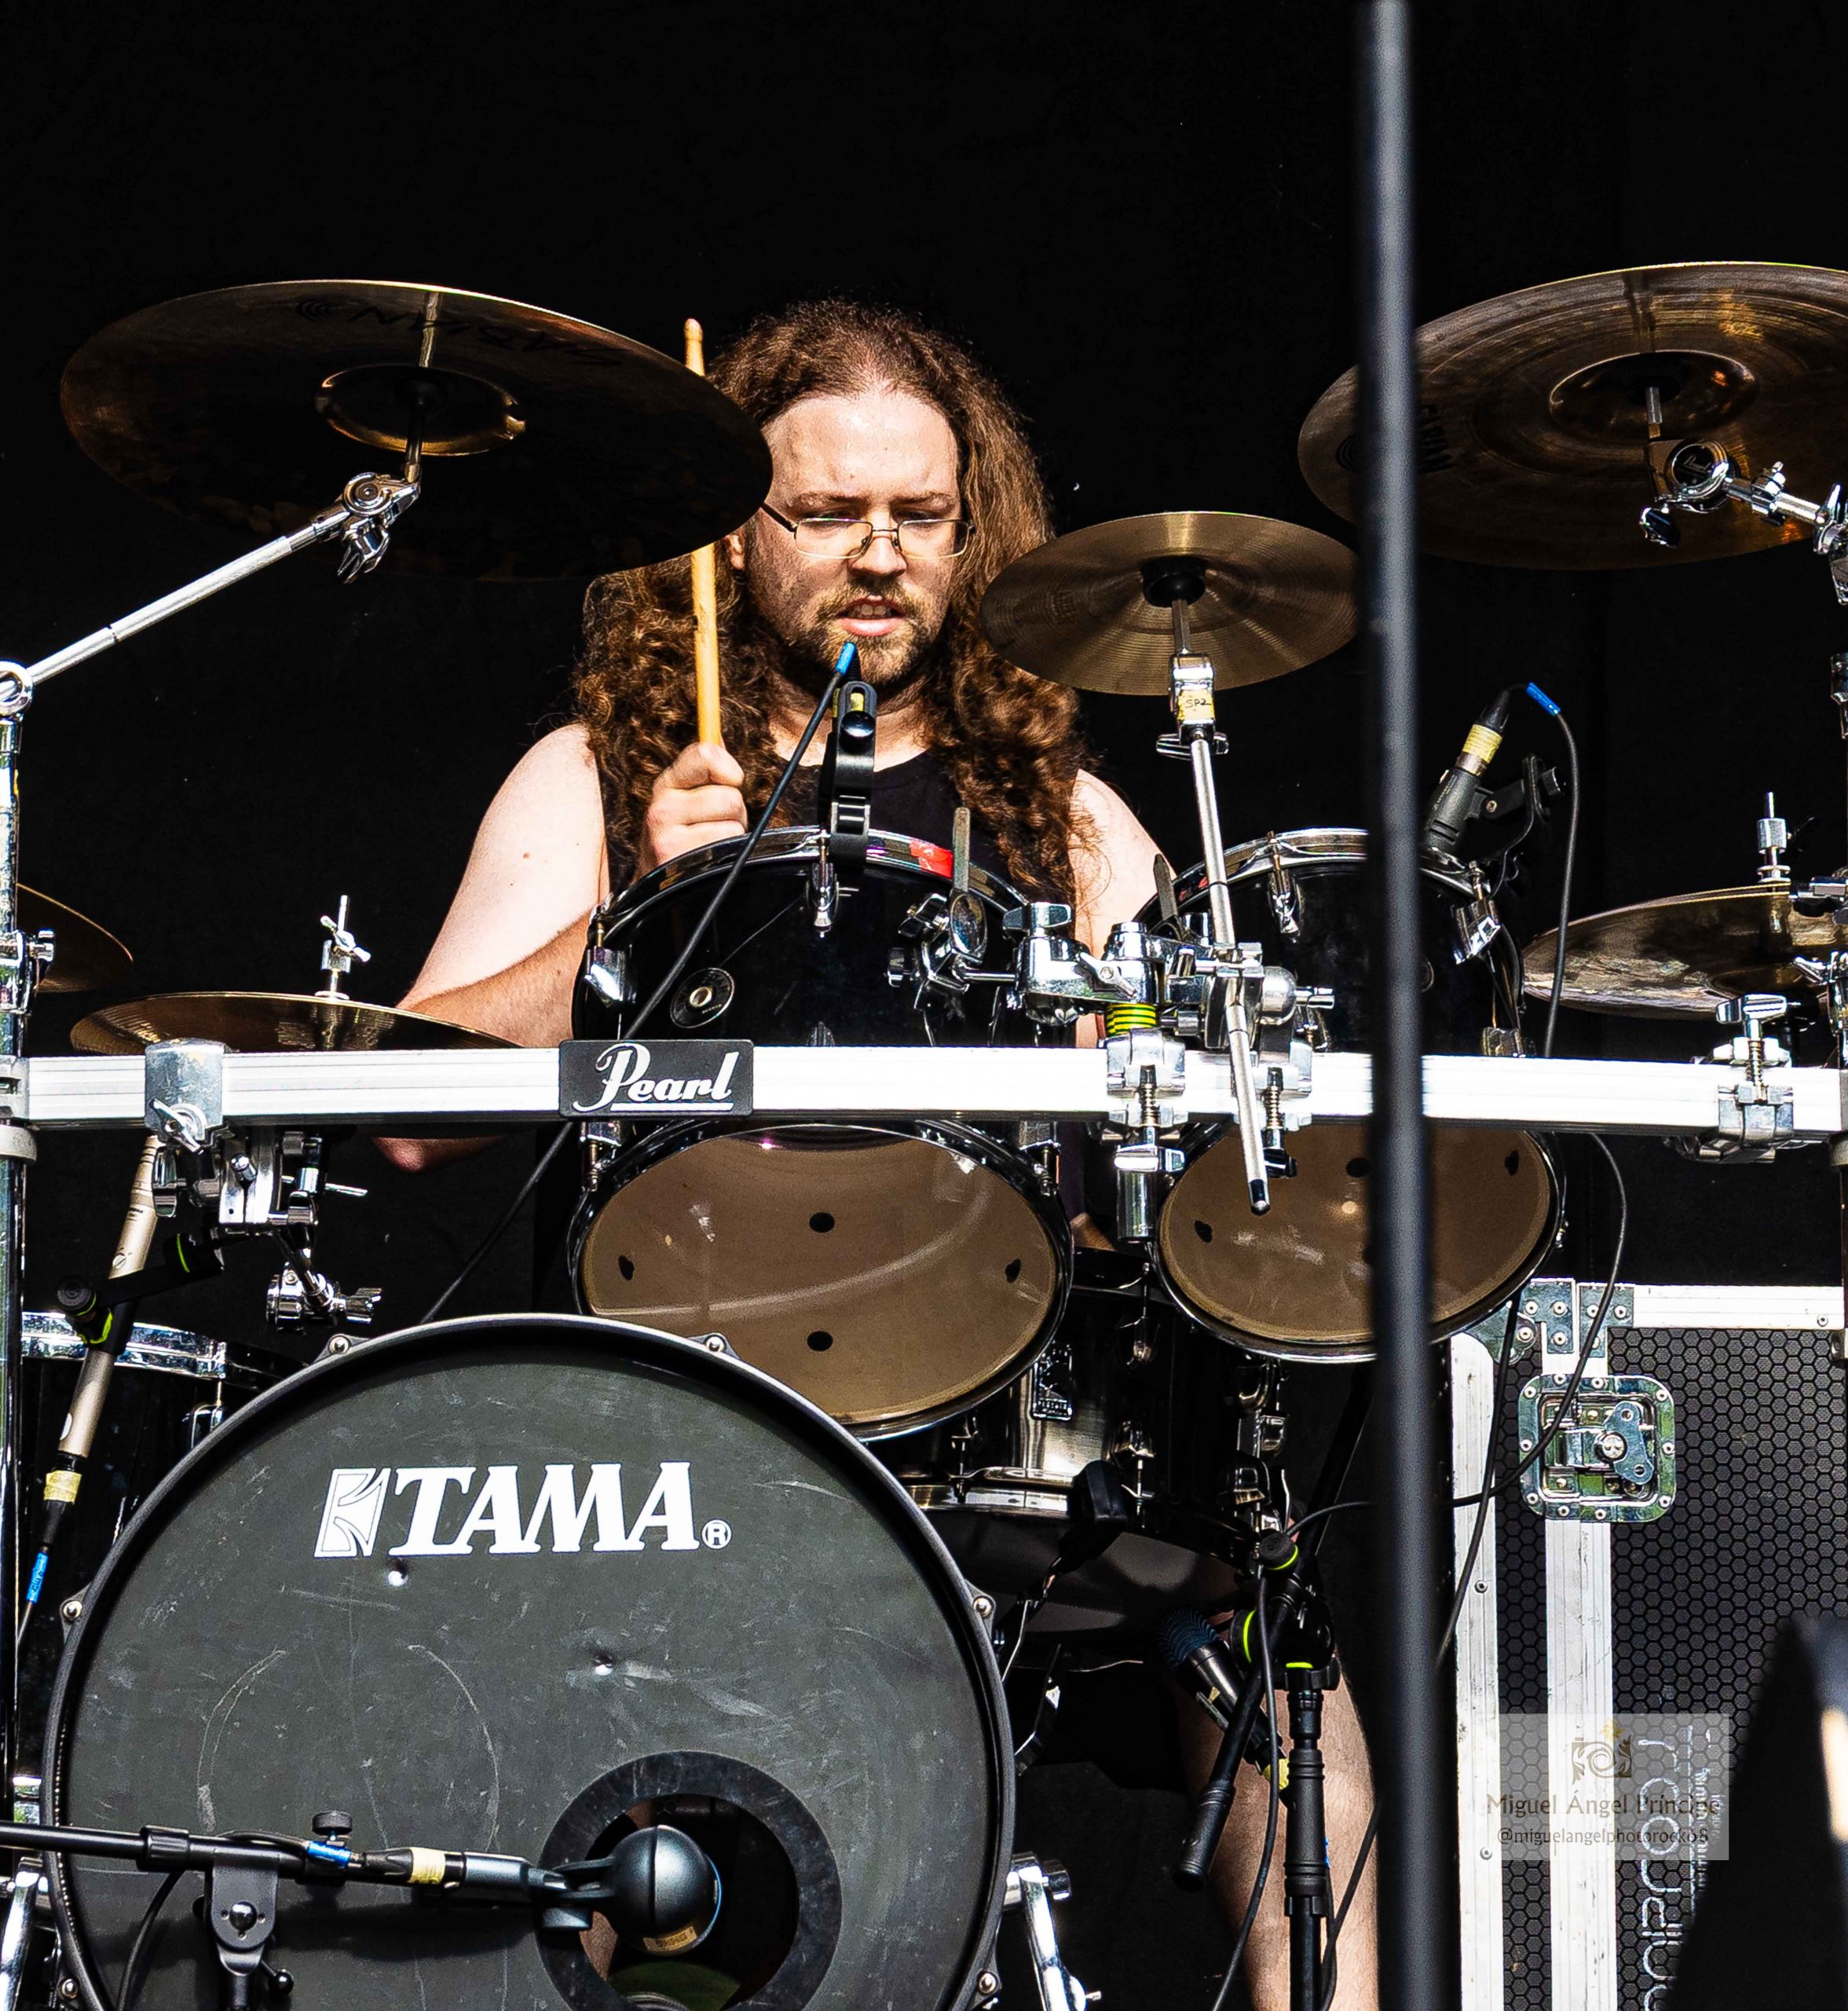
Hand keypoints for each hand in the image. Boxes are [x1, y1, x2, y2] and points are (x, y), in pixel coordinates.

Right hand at [636, 742, 747, 874]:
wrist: (658, 885)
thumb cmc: (682, 838)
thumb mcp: (686, 799)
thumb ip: (704, 768)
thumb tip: (717, 735)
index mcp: (667, 784)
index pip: (705, 753)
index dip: (729, 768)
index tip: (729, 781)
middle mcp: (661, 808)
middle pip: (730, 796)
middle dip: (734, 813)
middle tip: (715, 825)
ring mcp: (667, 837)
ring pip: (733, 822)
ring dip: (732, 835)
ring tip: (712, 843)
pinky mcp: (679, 862)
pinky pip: (729, 846)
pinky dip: (729, 855)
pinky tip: (709, 861)